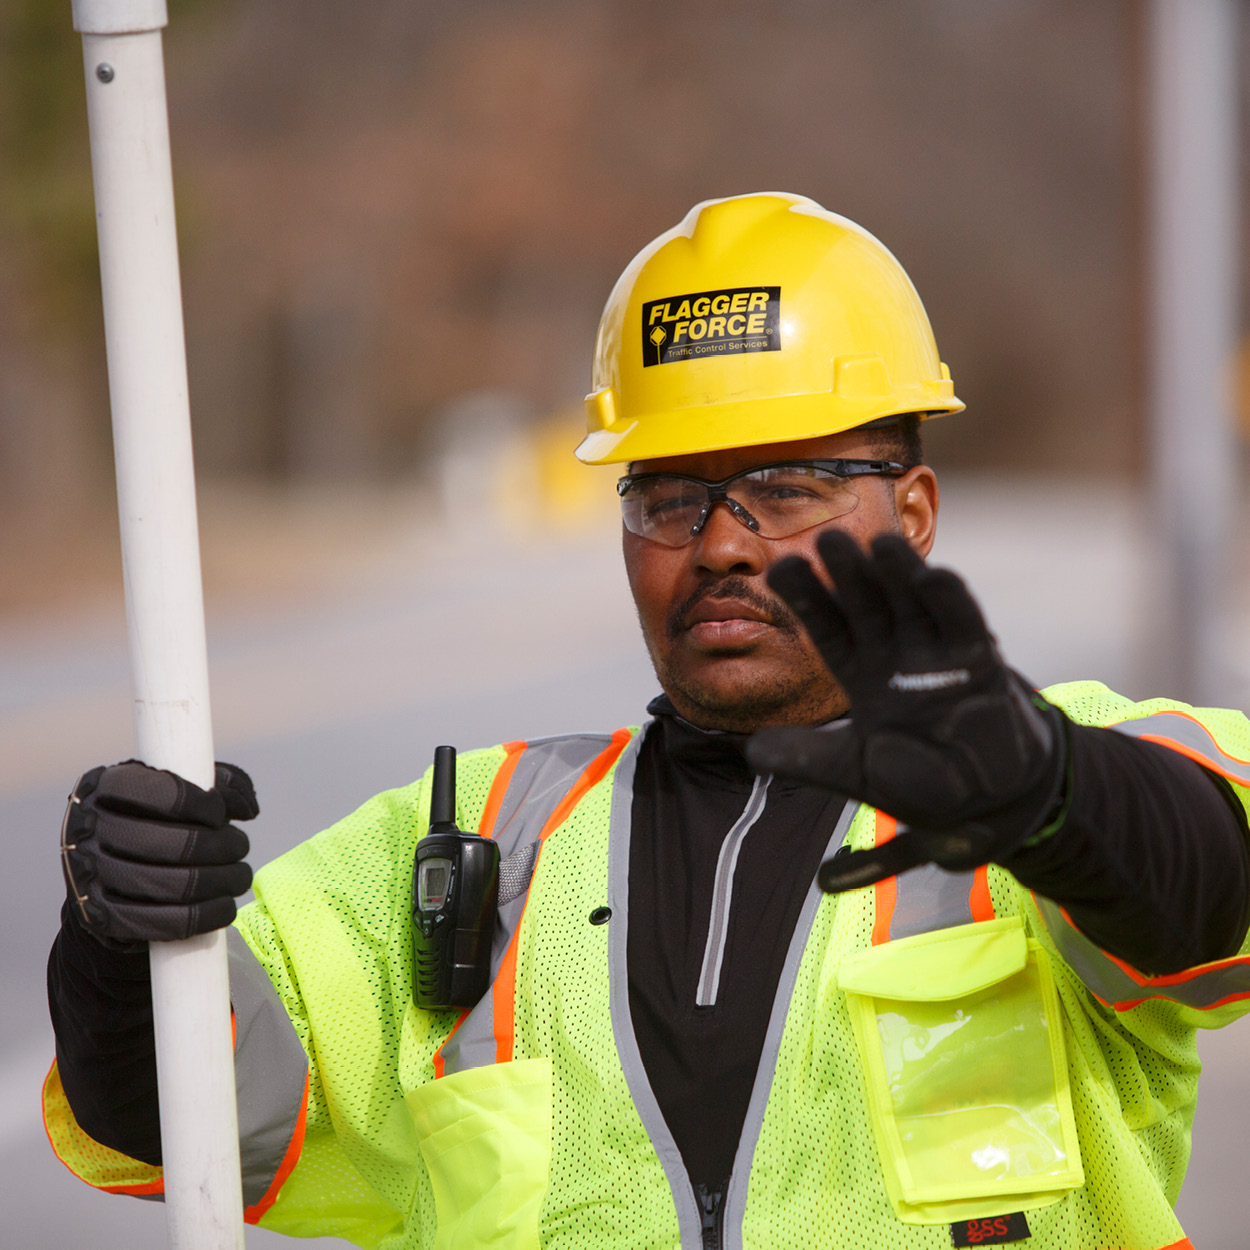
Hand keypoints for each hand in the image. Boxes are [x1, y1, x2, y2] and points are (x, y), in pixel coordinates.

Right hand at [60, 760, 257, 946]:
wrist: (104, 870)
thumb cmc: (152, 820)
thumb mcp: (177, 789)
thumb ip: (218, 784)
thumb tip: (249, 807)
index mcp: (106, 787)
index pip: (158, 793)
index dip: (200, 804)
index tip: (219, 814)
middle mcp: (90, 830)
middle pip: (169, 843)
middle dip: (221, 847)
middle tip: (241, 847)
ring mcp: (91, 877)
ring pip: (169, 885)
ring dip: (220, 882)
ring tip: (240, 876)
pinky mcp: (103, 917)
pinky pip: (159, 923)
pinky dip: (203, 917)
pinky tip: (225, 907)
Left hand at [744, 532, 1066, 891]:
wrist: (984, 800)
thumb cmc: (919, 779)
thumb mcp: (852, 769)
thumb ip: (806, 758)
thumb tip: (752, 751)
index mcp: (860, 671)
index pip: (827, 626)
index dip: (805, 598)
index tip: (778, 569)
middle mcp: (894, 652)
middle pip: (866, 602)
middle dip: (849, 572)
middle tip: (828, 537)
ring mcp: (935, 652)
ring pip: (912, 601)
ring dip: (899, 573)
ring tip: (883, 543)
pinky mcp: (976, 663)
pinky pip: (961, 625)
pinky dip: (949, 601)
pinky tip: (933, 577)